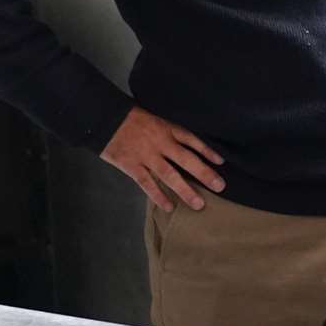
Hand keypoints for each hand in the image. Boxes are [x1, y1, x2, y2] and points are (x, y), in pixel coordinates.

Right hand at [100, 106, 224, 211]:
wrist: (104, 118)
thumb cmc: (130, 118)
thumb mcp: (154, 118)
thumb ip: (168, 131)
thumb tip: (185, 145)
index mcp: (167, 129)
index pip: (192, 140)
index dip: (207, 151)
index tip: (221, 162)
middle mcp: (161, 143)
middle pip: (187, 160)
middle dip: (204, 174)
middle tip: (220, 187)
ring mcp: (147, 156)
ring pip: (170, 175)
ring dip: (185, 190)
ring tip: (199, 204)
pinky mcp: (132, 166)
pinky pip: (148, 184)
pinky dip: (159, 196)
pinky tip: (169, 207)